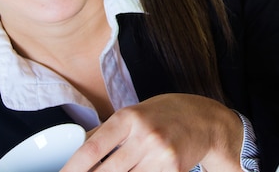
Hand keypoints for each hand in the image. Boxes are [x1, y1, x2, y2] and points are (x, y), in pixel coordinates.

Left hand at [60, 93, 243, 171]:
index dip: (72, 168)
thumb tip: (76, 148)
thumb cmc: (166, 114)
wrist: (206, 120)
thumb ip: (106, 131)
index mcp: (129, 118)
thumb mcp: (135, 113)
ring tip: (118, 170)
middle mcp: (145, 135)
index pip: (93, 148)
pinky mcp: (174, 170)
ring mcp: (160, 155)